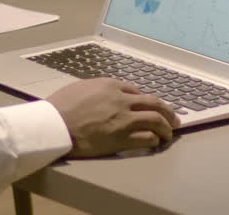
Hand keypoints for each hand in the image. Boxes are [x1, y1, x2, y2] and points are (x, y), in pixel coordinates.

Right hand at [45, 78, 178, 156]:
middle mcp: (121, 100)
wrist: (55, 125)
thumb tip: (106, 94)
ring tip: (169, 133)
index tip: (148, 106)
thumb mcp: (80, 88)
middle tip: (173, 118)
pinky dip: (154, 140)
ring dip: (166, 127)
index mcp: (110, 85)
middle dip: (167, 111)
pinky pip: (147, 138)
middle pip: (154, 103)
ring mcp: (124, 120)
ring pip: (156, 120)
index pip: (136, 90)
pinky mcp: (122, 138)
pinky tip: (155, 143)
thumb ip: (98, 89)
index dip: (145, 99)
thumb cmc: (60, 107)